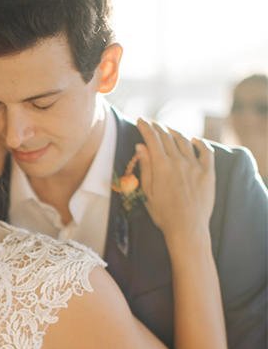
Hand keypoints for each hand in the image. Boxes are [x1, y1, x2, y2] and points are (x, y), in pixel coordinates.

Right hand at [134, 119, 215, 240]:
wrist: (187, 227)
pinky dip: (200, 143)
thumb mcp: (147, 191)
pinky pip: (206, 152)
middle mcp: (179, 161)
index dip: (145, 128)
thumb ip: (146, 167)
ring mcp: (195, 166)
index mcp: (162, 166)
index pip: (152, 140)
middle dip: (158, 128)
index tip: (140, 121)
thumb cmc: (163, 213)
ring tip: (169, 129)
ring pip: (185, 142)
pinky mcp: (208, 172)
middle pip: (168, 138)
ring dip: (175, 133)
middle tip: (152, 123)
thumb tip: (141, 147)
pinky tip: (195, 140)